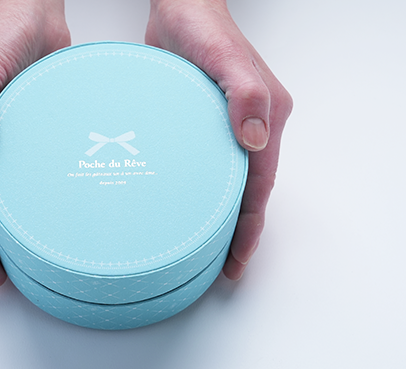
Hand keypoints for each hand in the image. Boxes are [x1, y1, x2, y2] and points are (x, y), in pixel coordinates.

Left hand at [146, 0, 292, 278]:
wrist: (178, 8)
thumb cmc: (202, 27)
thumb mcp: (224, 58)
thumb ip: (243, 93)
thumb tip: (256, 139)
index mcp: (268, 117)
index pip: (260, 183)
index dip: (250, 223)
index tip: (237, 256)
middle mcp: (254, 126)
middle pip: (249, 189)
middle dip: (239, 230)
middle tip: (222, 265)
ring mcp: (230, 126)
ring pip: (230, 181)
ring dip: (223, 215)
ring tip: (207, 248)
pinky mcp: (206, 123)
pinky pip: (210, 165)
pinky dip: (204, 191)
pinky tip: (187, 206)